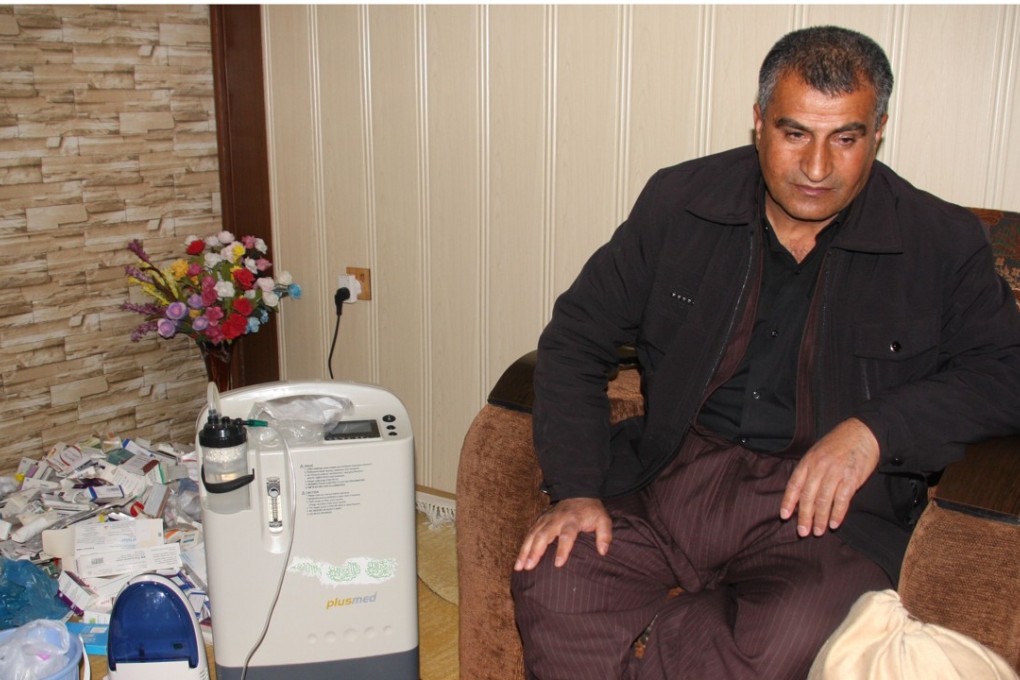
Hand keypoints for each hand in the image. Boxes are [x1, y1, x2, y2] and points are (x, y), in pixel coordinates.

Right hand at [513, 497, 611, 570]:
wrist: (579, 492)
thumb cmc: (591, 511)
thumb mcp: (603, 520)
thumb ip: (605, 535)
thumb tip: (603, 552)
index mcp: (572, 520)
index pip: (566, 535)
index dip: (562, 550)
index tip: (558, 564)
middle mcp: (556, 519)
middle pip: (543, 535)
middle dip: (535, 551)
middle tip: (529, 567)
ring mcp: (546, 519)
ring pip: (532, 535)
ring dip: (525, 551)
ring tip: (519, 567)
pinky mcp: (540, 520)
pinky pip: (529, 533)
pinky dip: (523, 546)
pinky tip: (519, 560)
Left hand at [780, 418, 879, 536]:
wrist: (863, 432)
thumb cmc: (838, 444)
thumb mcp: (817, 452)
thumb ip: (809, 471)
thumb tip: (800, 494)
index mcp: (808, 461)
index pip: (794, 485)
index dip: (789, 502)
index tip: (785, 516)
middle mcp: (819, 467)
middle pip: (808, 496)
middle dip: (804, 516)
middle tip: (802, 532)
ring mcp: (835, 473)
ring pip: (823, 501)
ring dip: (820, 519)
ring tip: (818, 531)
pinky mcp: (851, 478)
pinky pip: (842, 500)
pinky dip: (838, 514)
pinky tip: (835, 524)